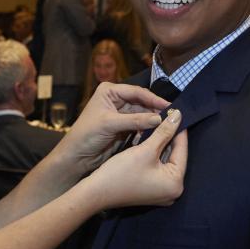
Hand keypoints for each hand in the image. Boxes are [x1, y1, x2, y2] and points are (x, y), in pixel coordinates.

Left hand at [53, 82, 169, 175]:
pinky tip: (158, 132)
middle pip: (141, 102)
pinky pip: (140, 124)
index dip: (154, 99)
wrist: (76, 157)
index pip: (136, 92)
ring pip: (143, 113)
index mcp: (109, 91)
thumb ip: (135, 120)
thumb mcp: (110, 124)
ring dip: (154, 119)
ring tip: (170, 124)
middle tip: (173, 116)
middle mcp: (116, 99)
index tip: (170, 106)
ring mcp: (120, 113)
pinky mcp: (123, 127)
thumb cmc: (86, 136)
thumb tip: (159, 118)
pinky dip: (148, 128)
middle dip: (156, 109)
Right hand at [86, 108, 187, 209]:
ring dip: (161, 143)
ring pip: (166, 160)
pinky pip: (158, 167)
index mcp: (176, 183)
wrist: (96, 192)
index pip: (182, 150)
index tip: (177, 112)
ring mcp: (163, 192)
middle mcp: (173, 190)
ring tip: (160, 123)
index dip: (178, 129)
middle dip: (170, 136)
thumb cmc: (121, 171)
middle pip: (175, 155)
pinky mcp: (152, 190)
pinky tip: (151, 138)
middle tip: (167, 116)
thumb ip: (164, 132)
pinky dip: (155, 154)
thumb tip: (178, 115)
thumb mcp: (146, 150)